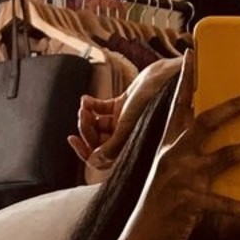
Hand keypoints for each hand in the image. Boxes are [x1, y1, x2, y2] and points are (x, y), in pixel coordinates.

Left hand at [67, 51, 184, 176]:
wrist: (166, 79)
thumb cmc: (153, 102)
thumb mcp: (129, 125)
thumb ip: (111, 145)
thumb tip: (93, 160)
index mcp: (130, 146)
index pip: (102, 157)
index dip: (85, 151)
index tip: (72, 139)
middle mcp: (127, 136)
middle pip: (97, 140)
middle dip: (86, 128)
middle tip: (83, 114)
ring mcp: (125, 120)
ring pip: (98, 124)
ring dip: (88, 115)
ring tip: (86, 105)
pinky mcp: (124, 105)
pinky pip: (103, 109)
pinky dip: (92, 105)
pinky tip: (87, 99)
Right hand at [130, 49, 239, 239]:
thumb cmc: (161, 205)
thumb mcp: (171, 173)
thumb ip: (192, 155)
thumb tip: (228, 142)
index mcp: (168, 145)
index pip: (179, 105)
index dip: (186, 79)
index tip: (193, 53)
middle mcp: (174, 155)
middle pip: (207, 121)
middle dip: (235, 106)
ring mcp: (182, 178)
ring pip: (226, 156)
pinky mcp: (191, 203)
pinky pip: (225, 203)